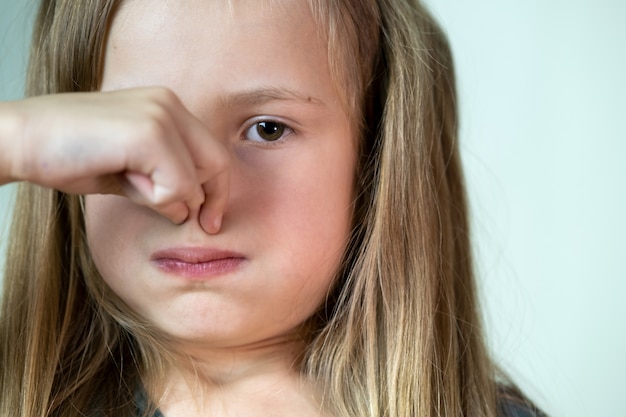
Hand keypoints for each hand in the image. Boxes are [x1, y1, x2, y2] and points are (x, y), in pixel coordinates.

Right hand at [0, 87, 228, 233]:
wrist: (21, 140)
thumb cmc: (71, 156)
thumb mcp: (130, 171)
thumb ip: (165, 181)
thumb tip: (194, 208)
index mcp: (166, 106)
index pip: (213, 153)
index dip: (217, 190)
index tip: (210, 220)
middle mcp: (169, 103)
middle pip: (217, 163)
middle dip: (211, 200)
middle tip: (202, 225)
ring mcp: (160, 114)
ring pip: (195, 179)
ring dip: (167, 199)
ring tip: (128, 181)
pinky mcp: (149, 132)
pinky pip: (176, 185)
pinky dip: (155, 198)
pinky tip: (123, 180)